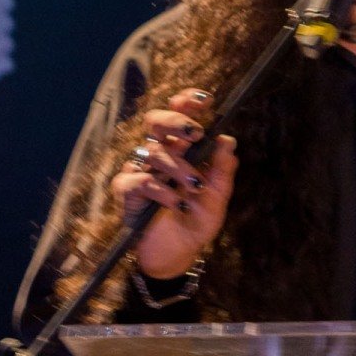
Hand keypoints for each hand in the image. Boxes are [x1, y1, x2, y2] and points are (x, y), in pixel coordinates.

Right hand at [111, 88, 237, 278]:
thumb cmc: (198, 219)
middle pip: (155, 120)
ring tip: (195, 187)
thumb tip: (227, 139)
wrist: (179, 254)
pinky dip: (163, 191)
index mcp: (181, 147)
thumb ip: (224, 168)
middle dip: (176, 121)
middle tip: (196, 134)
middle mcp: (158, 153)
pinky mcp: (128, 191)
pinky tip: (179, 204)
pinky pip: (140, 180)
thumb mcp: (219, 195)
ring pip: (153, 151)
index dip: (187, 101)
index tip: (206, 100)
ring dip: (179, 167)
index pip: (178, 114)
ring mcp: (141, 169)